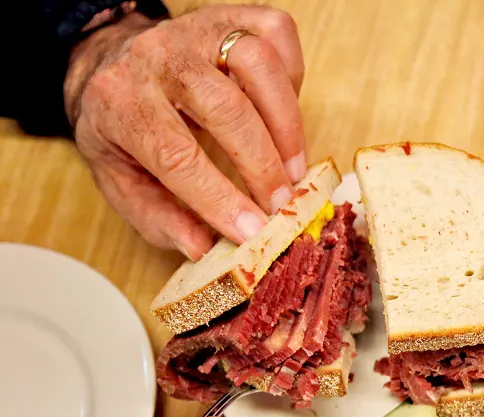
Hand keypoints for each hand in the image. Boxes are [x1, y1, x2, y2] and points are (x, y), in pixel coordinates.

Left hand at [64, 5, 306, 259]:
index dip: (219, 197)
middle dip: (262, 164)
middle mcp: (157, 57)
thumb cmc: (125, 127)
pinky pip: (277, 36)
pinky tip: (283, 114)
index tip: (251, 231)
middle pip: (225, 108)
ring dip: (286, 124)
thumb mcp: (120, 178)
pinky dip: (292, 78)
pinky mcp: (232, 16)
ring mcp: (198, 30)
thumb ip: (158, 216)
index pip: (175, 154)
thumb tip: (202, 248)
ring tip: (293, 168)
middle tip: (282, 205)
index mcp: (120, 102)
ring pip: (258, 63)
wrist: (111, 60)